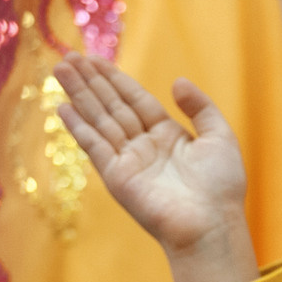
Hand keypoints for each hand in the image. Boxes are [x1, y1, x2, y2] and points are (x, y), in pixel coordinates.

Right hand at [54, 55, 256, 281]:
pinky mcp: (117, 177)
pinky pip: (94, 146)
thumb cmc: (222, 187)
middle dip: (90, 81)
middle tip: (68, 56)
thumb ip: (200, 107)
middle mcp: (145, 147)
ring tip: (60, 68)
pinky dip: (78, 127)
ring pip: (99, 120)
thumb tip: (176, 81)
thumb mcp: (219, 137)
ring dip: (79, 94)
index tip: (94, 58)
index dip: (114, 78)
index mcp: (168, 136)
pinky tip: (63, 107)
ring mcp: (129, 162)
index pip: (135, 100)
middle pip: (112, 106)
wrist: (212, 225)